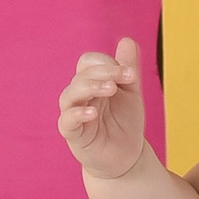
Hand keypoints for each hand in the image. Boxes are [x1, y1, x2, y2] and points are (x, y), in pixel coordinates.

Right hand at [59, 38, 146, 180]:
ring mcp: (73, 114)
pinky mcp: (73, 134)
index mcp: (91, 82)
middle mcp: (79, 95)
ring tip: (111, 89)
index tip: (131, 74)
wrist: (127, 157)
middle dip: (104, 73)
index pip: (89, 62)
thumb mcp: (131, 93)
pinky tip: (93, 112)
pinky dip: (77, 114)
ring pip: (70, 94)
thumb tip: (128, 40)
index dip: (108, 63)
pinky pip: (67, 121)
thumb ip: (128, 69)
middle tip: (126, 78)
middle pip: (81, 75)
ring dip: (90, 87)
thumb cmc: (125, 123)